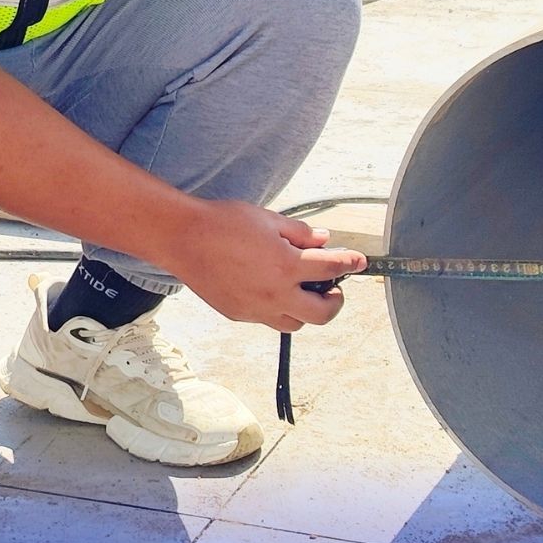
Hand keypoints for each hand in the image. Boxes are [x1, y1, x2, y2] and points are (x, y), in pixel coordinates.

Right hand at [166, 199, 366, 332]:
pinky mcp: (239, 315)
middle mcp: (275, 294)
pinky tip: (271, 288)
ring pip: (295, 323)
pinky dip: (278, 308)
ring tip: (300, 290)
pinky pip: (268, 320)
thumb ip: (301, 233)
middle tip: (333, 287)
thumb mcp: (269, 219)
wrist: (183, 238)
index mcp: (286, 266)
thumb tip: (323, 241)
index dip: (350, 263)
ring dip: (305, 309)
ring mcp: (256, 309)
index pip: (331, 269)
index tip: (359, 261)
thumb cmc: (224, 223)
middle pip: (322, 313)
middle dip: (335, 301)